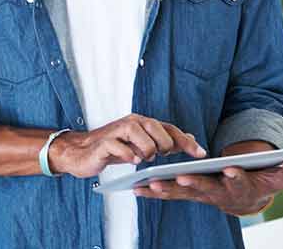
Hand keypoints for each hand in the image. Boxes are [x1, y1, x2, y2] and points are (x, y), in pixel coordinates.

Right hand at [48, 114, 205, 178]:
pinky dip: (129, 155)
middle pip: (158, 131)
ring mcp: (117, 131)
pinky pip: (121, 147)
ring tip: (141, 158)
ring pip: (142, 138)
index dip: (186, 141)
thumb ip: (164, 140)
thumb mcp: (140, 144)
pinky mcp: (104, 143)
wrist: (80, 152)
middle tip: (158, 156)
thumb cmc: (112, 148)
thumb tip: (191, 138)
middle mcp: (131, 122)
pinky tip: (131, 160)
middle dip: (164, 146)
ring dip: (146, 152)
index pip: (169, 129)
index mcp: (142, 123)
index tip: (201, 154)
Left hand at [133, 157, 282, 215]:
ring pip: (182, 193)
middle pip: (205, 189)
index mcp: (240, 186)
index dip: (237, 176)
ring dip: (165, 189)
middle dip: (193, 184)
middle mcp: (218, 193)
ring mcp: (200, 194)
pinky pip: (169, 193)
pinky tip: (137, 188)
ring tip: (148, 184)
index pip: (240, 181)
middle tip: (181, 179)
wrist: (245, 200)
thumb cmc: (260, 183)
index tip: (232, 169)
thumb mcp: (278, 177)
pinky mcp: (187, 192)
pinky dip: (153, 191)